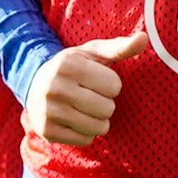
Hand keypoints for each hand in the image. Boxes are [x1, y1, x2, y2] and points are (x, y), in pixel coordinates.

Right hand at [24, 34, 148, 145]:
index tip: (97, 80)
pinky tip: (74, 120)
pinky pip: (85, 140)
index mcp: (69, 65)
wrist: (34, 85)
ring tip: (85, 109)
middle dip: (106, 104)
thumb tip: (144, 37)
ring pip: (98, 127)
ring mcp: (48, 111)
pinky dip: (86, 133)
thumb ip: (120, 47)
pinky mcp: (47, 131)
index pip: (114, 86)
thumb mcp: (93, 53)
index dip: (111, 84)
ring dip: (99, 120)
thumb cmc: (74, 67)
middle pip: (107, 109)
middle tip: (91, 96)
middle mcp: (55, 88)